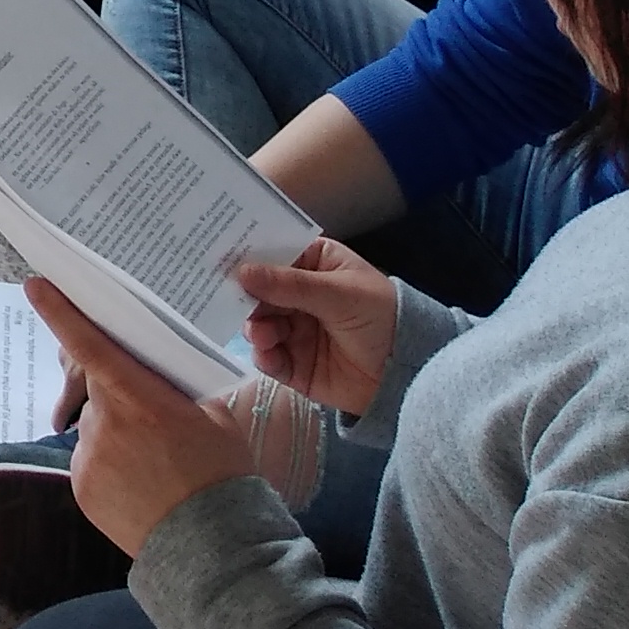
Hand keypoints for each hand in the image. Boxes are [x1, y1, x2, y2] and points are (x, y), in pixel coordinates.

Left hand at [28, 282, 255, 557]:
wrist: (214, 548)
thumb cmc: (222, 475)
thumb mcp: (214, 417)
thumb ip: (176, 386)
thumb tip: (154, 366)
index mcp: (138, 398)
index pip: (90, 345)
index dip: (61, 313)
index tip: (35, 286)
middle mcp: (105, 424)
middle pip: (96, 389)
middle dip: (116, 393)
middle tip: (152, 422)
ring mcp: (89, 458)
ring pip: (95, 427)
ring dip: (116, 433)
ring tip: (154, 465)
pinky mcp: (81, 487)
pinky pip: (90, 460)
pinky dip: (109, 464)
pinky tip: (139, 484)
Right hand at [236, 237, 399, 420]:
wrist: (412, 374)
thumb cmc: (383, 318)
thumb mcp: (340, 295)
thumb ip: (290, 285)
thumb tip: (241, 272)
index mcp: (314, 265)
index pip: (273, 254)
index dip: (247, 254)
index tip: (217, 256)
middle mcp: (299, 295)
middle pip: (259, 291)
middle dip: (245, 297)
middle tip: (229, 301)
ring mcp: (296, 330)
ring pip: (259, 323)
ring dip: (254, 327)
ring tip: (261, 333)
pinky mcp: (295, 363)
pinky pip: (268, 356)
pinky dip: (263, 355)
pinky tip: (269, 354)